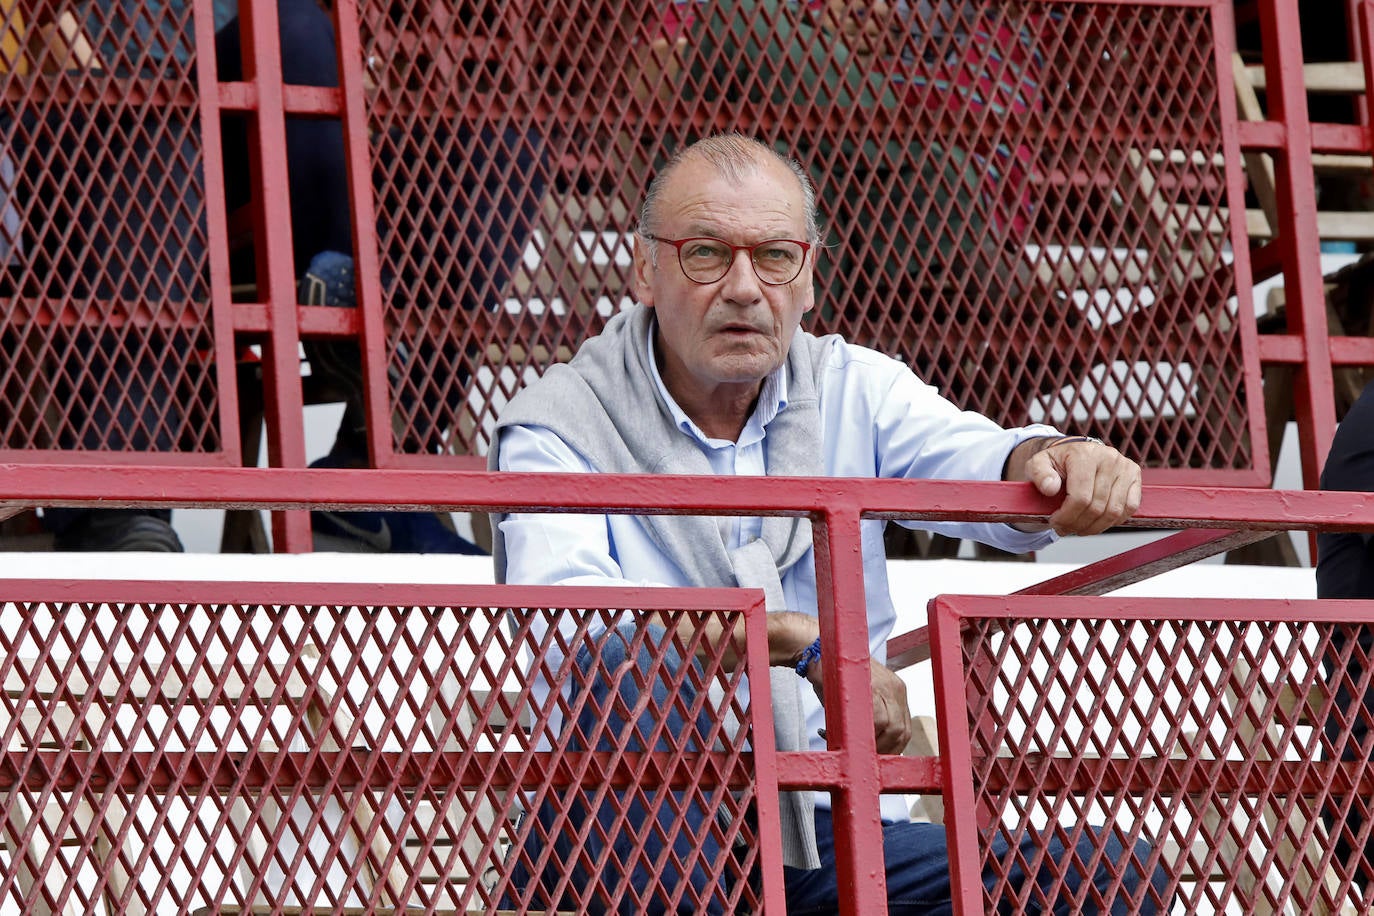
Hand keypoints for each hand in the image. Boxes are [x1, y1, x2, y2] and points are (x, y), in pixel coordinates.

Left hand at [806, 659, 910, 753]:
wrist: (832, 650)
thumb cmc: (825, 676)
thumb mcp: (830, 702)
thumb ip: (843, 724)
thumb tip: (852, 750)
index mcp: (870, 685)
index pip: (881, 722)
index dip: (871, 742)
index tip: (859, 752)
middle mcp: (889, 684)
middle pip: (897, 729)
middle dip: (882, 749)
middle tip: (865, 756)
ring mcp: (897, 686)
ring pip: (904, 729)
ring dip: (890, 746)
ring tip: (873, 751)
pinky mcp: (900, 689)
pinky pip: (905, 720)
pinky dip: (895, 736)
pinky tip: (880, 741)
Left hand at [1024, 437, 1141, 535]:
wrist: (1075, 453)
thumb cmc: (1057, 462)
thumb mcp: (1038, 464)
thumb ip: (1039, 474)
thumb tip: (1050, 489)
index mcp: (1084, 454)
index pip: (1081, 497)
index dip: (1067, 516)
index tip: (1055, 522)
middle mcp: (1109, 458)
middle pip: (1097, 507)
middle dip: (1078, 524)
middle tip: (1064, 529)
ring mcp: (1125, 467)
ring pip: (1114, 511)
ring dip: (1094, 527)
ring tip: (1078, 528)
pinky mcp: (1135, 476)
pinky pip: (1129, 508)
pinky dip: (1113, 521)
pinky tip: (1096, 522)